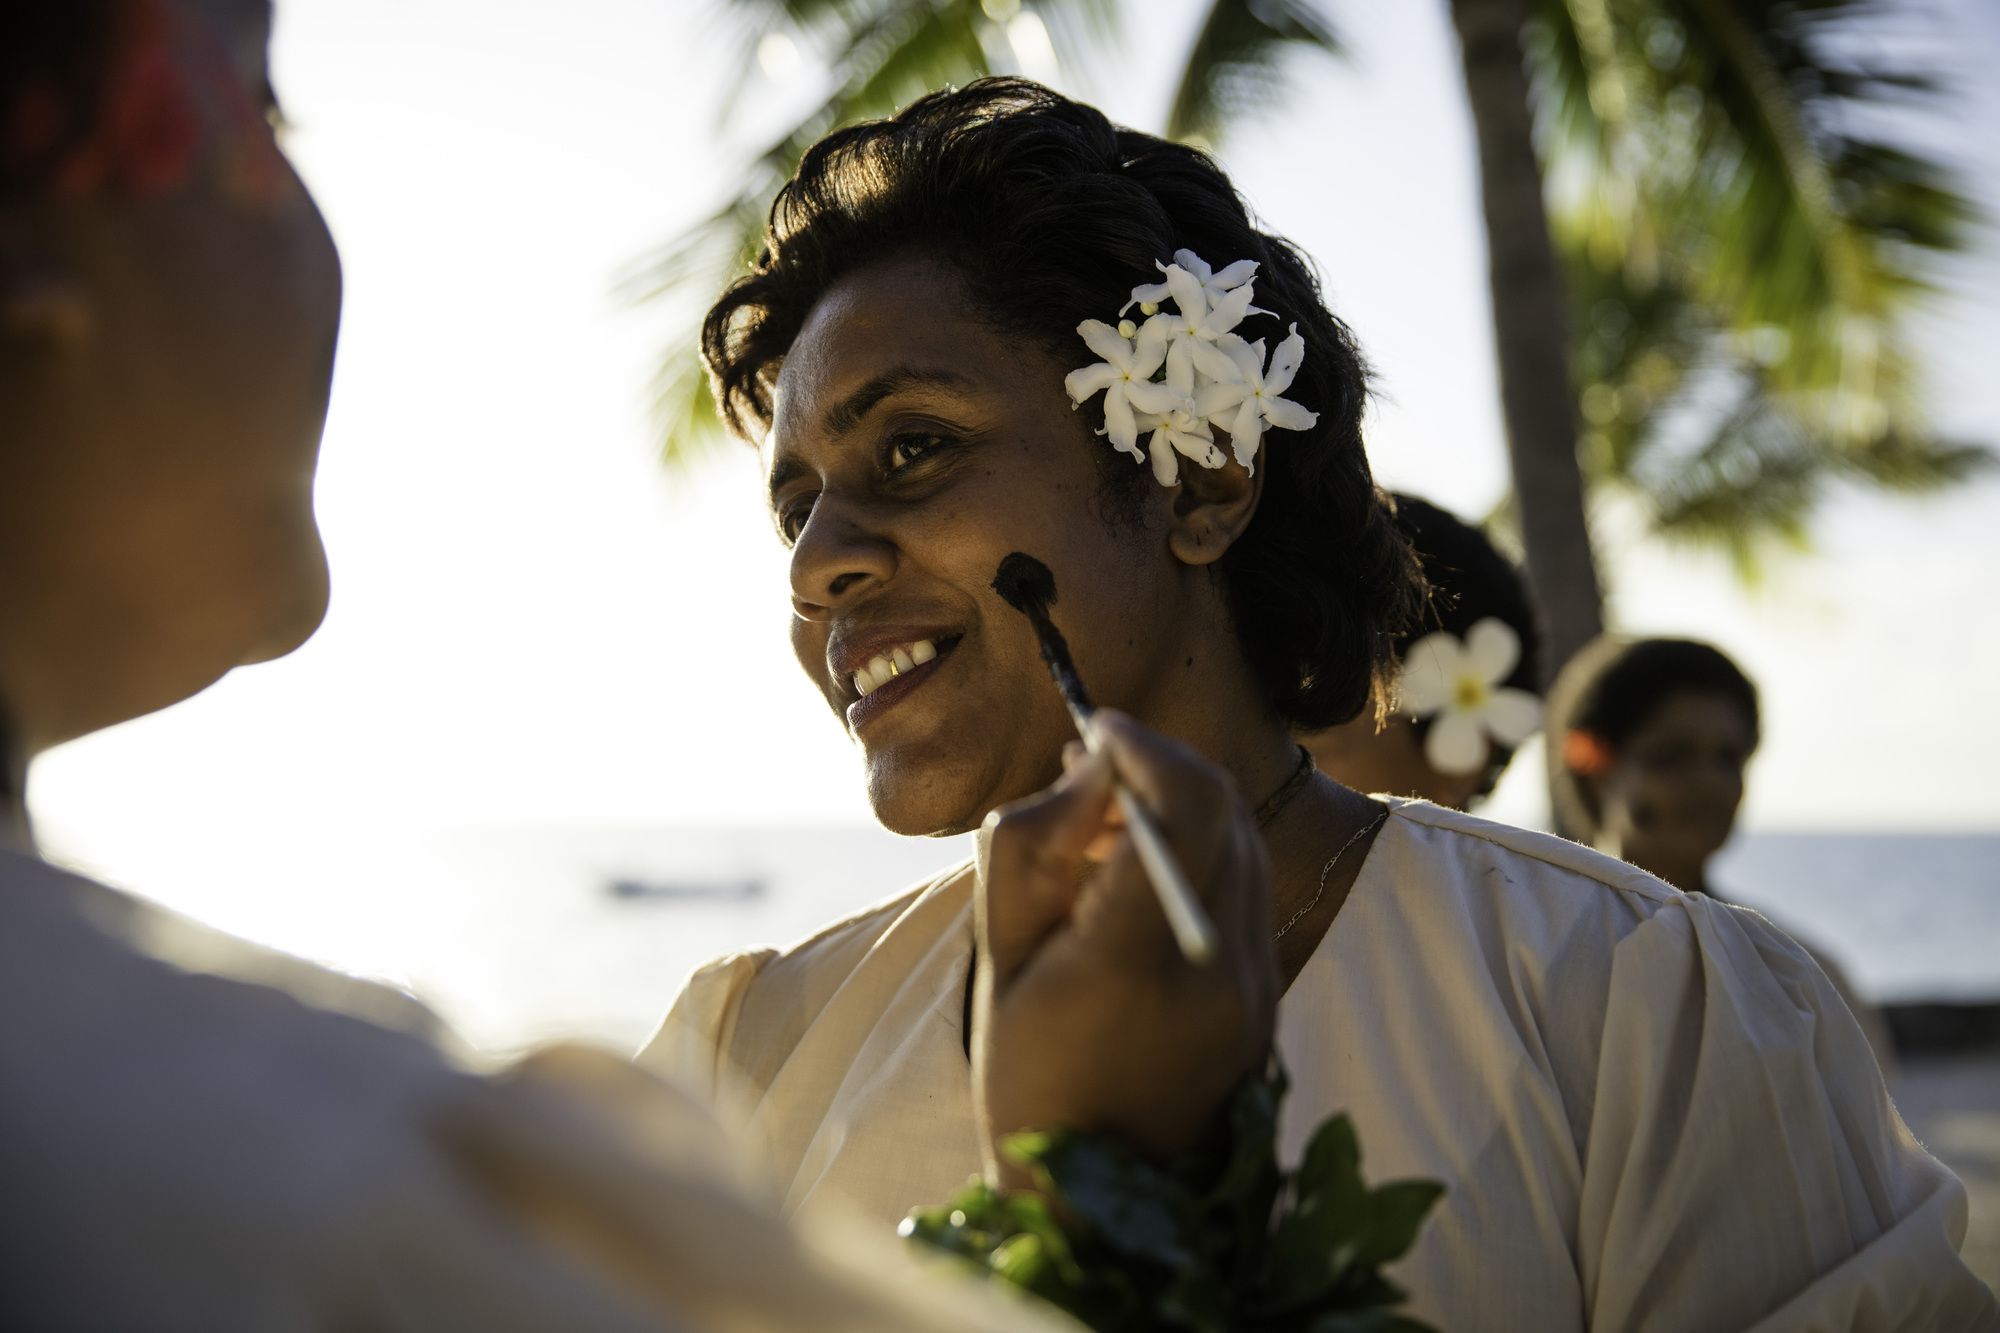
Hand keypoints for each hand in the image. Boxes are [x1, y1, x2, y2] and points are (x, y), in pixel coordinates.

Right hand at [971, 710, 1278, 1186]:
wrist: (1099, 1205)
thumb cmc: (1027, 1079)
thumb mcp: (998, 957)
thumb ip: (1033, 848)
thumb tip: (1089, 772)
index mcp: (1135, 961)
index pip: (1179, 807)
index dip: (1143, 747)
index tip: (1096, 731)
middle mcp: (1216, 967)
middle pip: (1224, 811)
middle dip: (1162, 767)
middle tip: (1096, 771)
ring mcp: (1253, 986)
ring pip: (1243, 842)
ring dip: (1184, 806)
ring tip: (1110, 827)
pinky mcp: (1266, 996)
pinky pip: (1248, 888)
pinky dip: (1202, 854)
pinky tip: (1143, 877)